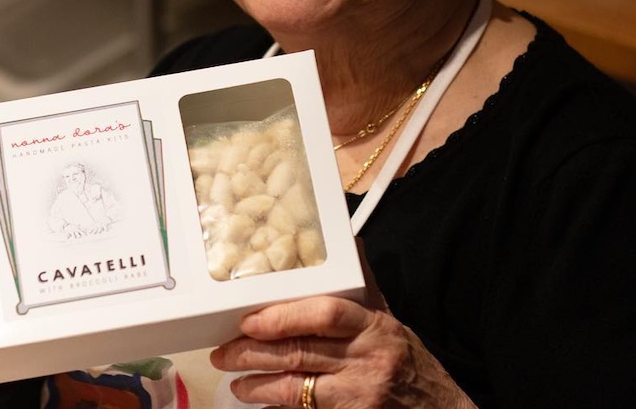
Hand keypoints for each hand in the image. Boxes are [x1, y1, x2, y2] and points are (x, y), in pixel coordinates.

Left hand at [210, 249, 475, 408]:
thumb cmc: (413, 365)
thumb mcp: (392, 321)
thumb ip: (365, 288)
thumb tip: (350, 242)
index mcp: (376, 326)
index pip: (327, 314)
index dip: (284, 316)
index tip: (249, 320)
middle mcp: (368, 359)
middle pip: (301, 352)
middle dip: (254, 353)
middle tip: (222, 353)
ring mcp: (362, 395)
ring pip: (297, 389)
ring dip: (259, 386)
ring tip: (236, 382)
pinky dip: (280, 408)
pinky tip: (261, 402)